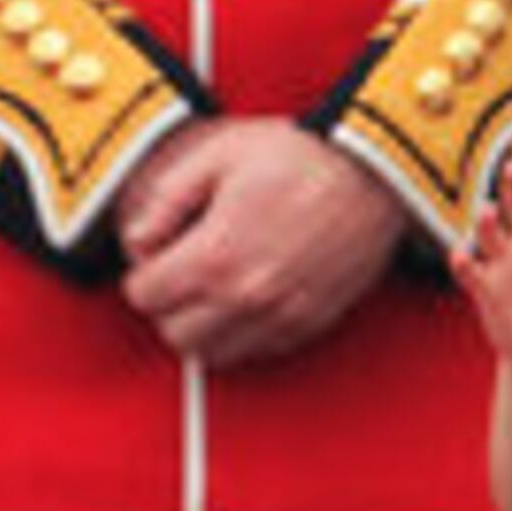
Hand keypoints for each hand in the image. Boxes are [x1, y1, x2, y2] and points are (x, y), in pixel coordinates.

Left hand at [115, 119, 408, 368]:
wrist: (374, 172)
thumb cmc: (300, 156)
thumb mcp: (218, 155)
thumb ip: (166, 199)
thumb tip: (137, 239)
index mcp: (216, 254)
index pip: (145, 296)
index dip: (141, 273)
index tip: (157, 254)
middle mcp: (247, 296)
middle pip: (174, 335)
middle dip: (167, 306)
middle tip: (180, 274)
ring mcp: (282, 315)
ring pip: (214, 355)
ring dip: (202, 328)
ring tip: (212, 289)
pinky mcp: (310, 323)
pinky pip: (257, 352)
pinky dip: (240, 335)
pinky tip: (245, 298)